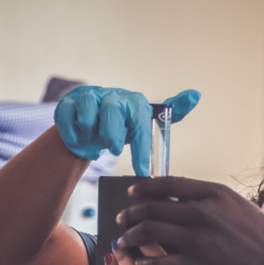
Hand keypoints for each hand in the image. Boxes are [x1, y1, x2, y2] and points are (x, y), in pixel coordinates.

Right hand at [54, 86, 199, 175]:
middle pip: (112, 115)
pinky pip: (67, 120)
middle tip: (113, 148)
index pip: (140, 124)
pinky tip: (80, 139)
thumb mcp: (147, 120)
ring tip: (96, 139)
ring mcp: (88, 97)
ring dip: (92, 134)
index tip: (141, 169)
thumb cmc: (122, 123)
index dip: (141, 148)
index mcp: (134, 102)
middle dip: (112, 137)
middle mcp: (112, 96)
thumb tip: (195, 95)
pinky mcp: (67, 103)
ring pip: (89, 116)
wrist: (90, 121)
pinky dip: (73, 134)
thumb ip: (171, 111)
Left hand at [115, 177, 263, 264]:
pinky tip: (140, 264)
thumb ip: (205, 199)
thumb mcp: (234, 205)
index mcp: (213, 193)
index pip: (167, 184)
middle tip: (122, 219)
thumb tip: (173, 198)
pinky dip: (145, 262)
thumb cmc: (257, 234)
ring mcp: (200, 238)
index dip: (143, 188)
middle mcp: (204, 212)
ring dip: (131, 237)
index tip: (131, 193)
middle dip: (130, 214)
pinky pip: (161, 261)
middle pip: (152, 208)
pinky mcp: (199, 263)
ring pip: (150, 233)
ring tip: (124, 241)